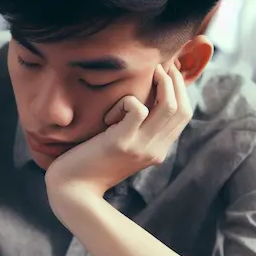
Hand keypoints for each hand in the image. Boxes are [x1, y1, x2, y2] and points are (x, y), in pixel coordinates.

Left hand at [45, 64, 191, 198]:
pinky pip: (137, 108)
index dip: (181, 90)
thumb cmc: (91, 165)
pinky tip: (110, 112)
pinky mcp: (120, 142)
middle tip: (163, 64)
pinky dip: (128, 100)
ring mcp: (140, 147)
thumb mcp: (121, 148)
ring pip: (168, 106)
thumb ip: (135, 131)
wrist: (72, 191)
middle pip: (181, 109)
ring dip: (162, 83)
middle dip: (176, 81)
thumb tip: (139, 104)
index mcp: (157, 151)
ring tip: (151, 71)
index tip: (169, 72)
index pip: (183, 116)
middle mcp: (154, 150)